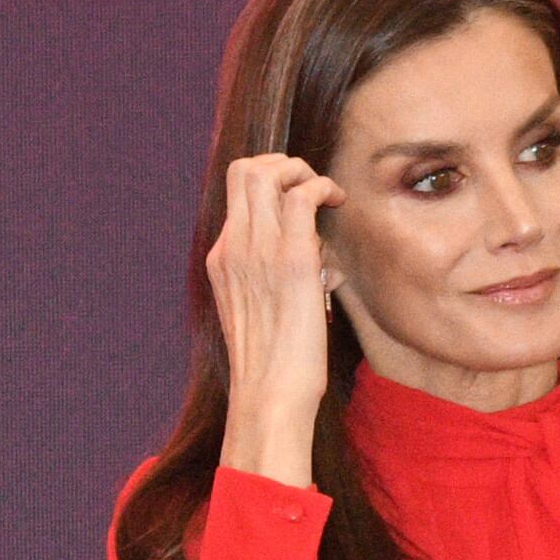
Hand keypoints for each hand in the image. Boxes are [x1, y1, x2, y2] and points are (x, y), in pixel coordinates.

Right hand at [205, 151, 344, 485]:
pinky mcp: (290, 261)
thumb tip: (324, 261)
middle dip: (283, 163)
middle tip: (310, 184)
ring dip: (302, 170)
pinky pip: (300, 196)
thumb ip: (282, 279)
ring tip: (325, 192)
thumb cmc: (276, 365)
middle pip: (243, 168)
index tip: (298, 195)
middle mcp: (233, 249)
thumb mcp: (267, 312)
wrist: (269, 397)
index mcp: (222, 260)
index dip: (269, 178)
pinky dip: (321, 186)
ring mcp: (257, 252)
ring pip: (266, 172)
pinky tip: (336, 201)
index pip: (235, 191)